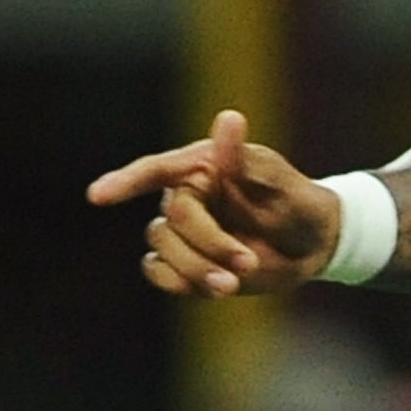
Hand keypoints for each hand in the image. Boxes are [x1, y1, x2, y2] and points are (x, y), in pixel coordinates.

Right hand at [88, 109, 340, 296]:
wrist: (312, 243)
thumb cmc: (295, 200)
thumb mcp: (276, 179)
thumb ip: (244, 159)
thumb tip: (228, 120)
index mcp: (199, 168)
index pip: (156, 170)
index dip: (125, 181)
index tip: (98, 196)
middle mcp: (184, 197)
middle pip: (169, 221)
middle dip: (207, 244)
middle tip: (249, 262)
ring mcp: (183, 232)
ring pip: (162, 250)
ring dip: (195, 269)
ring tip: (233, 284)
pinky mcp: (187, 263)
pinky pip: (159, 273)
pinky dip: (175, 283)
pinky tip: (208, 290)